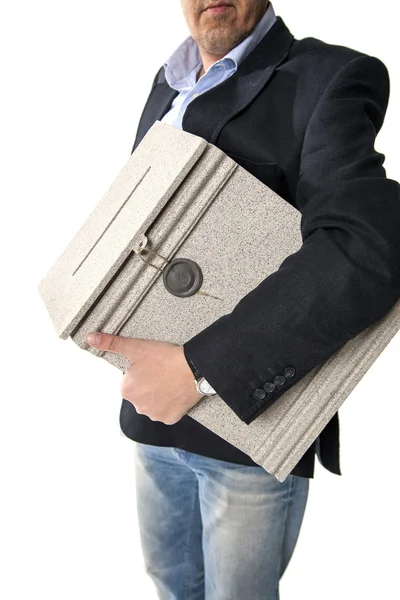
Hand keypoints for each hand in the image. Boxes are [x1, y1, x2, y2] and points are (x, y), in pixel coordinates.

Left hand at [86, 332, 204, 424]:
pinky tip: (176, 393)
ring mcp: (154, 414)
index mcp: (126, 390)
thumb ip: (111, 343)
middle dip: (149, 385)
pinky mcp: (170, 419)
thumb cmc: (165, 358)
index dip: (141, 372)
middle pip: (141, 394)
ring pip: (153, 404)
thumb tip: (90, 338)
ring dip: (159, 395)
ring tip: (170, 381)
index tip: (152, 366)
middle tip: (162, 373)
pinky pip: (167, 412)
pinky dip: (171, 405)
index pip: (130, 381)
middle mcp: (138, 407)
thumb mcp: (136, 347)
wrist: (193, 369)